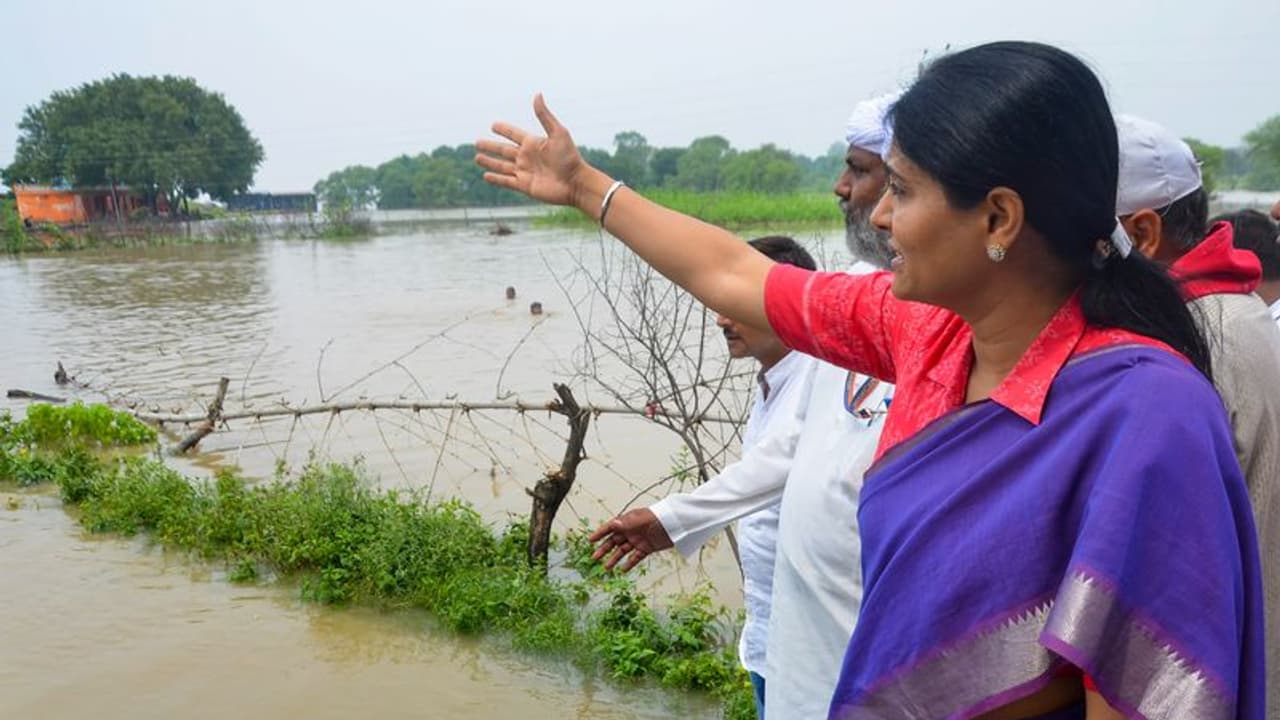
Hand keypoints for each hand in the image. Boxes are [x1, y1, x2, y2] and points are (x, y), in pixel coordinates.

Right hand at [476, 93, 589, 207]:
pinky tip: (486, 176)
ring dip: (489, 162)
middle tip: (476, 142)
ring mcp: (525, 172)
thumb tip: (537, 94)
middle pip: (503, 150)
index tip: (493, 125)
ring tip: (477, 157)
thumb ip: (544, 116)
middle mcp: (527, 157)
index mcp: (533, 143)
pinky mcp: (524, 186)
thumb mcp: (558, 133)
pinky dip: (496, 179)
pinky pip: (506, 181)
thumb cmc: (569, 157)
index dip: (504, 129)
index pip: (513, 134)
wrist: (575, 183)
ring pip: (502, 166)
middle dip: (490, 146)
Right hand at [588, 507, 674, 571]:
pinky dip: (629, 563)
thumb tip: (614, 524)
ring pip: (623, 550)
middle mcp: (631, 531)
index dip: (600, 533)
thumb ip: (628, 523)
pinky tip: (622, 570)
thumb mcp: (642, 520)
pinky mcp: (646, 548)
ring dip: (614, 558)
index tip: (590, 540)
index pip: (610, 527)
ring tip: (606, 568)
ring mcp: (638, 540)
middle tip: (594, 558)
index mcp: (628, 521)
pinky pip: (635, 557)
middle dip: (604, 549)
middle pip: (614, 541)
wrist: (676, 524)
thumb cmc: (658, 517)